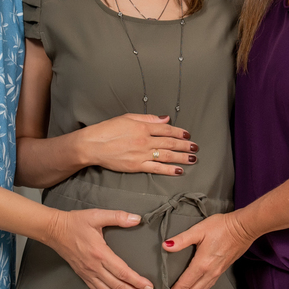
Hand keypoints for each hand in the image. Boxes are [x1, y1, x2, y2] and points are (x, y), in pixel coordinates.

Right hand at [44, 208, 155, 288]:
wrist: (54, 230)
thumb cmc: (75, 222)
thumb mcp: (97, 215)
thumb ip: (118, 217)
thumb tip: (137, 218)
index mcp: (100, 253)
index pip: (122, 272)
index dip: (137, 281)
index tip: (149, 287)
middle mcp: (94, 267)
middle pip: (118, 286)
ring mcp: (88, 273)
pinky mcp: (83, 276)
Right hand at [78, 113, 197, 175]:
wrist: (92, 145)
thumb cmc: (107, 130)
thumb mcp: (127, 117)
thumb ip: (148, 119)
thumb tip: (165, 119)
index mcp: (143, 127)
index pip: (167, 129)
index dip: (179, 132)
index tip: (188, 135)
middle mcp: (145, 140)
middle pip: (170, 142)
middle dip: (185, 145)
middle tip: (196, 147)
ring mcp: (141, 154)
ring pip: (167, 155)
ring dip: (182, 157)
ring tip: (193, 158)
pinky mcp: (136, 166)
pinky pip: (156, 168)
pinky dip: (169, 170)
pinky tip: (179, 171)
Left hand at [161, 212, 258, 288]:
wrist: (243, 228)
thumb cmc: (222, 227)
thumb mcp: (198, 230)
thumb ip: (182, 239)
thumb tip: (166, 245)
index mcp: (202, 264)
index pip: (185, 283)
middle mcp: (210, 272)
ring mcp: (217, 272)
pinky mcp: (222, 270)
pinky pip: (208, 286)